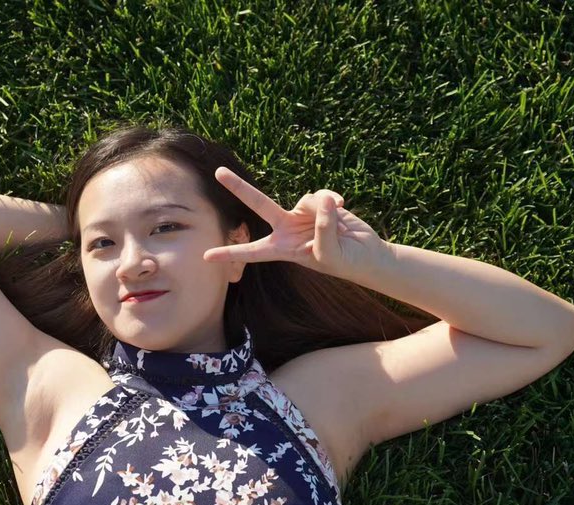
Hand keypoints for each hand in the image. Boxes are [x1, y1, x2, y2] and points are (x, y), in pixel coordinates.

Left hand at [203, 166, 390, 280]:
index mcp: (283, 249)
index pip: (253, 252)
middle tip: (217, 172)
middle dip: (238, 187)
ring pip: (305, 199)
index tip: (206, 257)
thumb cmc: (345, 262)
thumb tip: (322, 201)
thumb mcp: (330, 254)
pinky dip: (333, 200)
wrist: (366, 253)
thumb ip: (322, 229)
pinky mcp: (318, 203)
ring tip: (339, 227)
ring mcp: (301, 214)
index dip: (231, 254)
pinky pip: (321, 195)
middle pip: (258, 204)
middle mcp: (287, 229)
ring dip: (324, 210)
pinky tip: (343, 206)